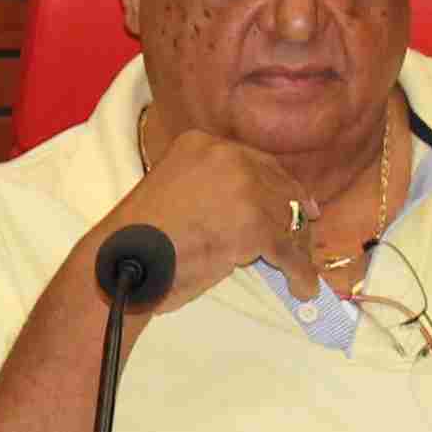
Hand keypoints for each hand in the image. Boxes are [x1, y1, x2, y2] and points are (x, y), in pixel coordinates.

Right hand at [112, 125, 311, 315]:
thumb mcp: (171, 190)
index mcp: (201, 144)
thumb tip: (245, 211)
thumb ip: (207, 188)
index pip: (256, 162)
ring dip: (298, 249)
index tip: (297, 201)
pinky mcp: (255, 225)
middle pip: (277, 186)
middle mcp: (227, 157)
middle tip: (307, 231)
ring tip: (302, 272)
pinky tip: (302, 287)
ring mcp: (243, 190)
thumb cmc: (137, 238)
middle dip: (296, 212)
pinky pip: (287, 251)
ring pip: (286, 219)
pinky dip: (299, 272)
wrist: (124, 261)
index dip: (280, 185)